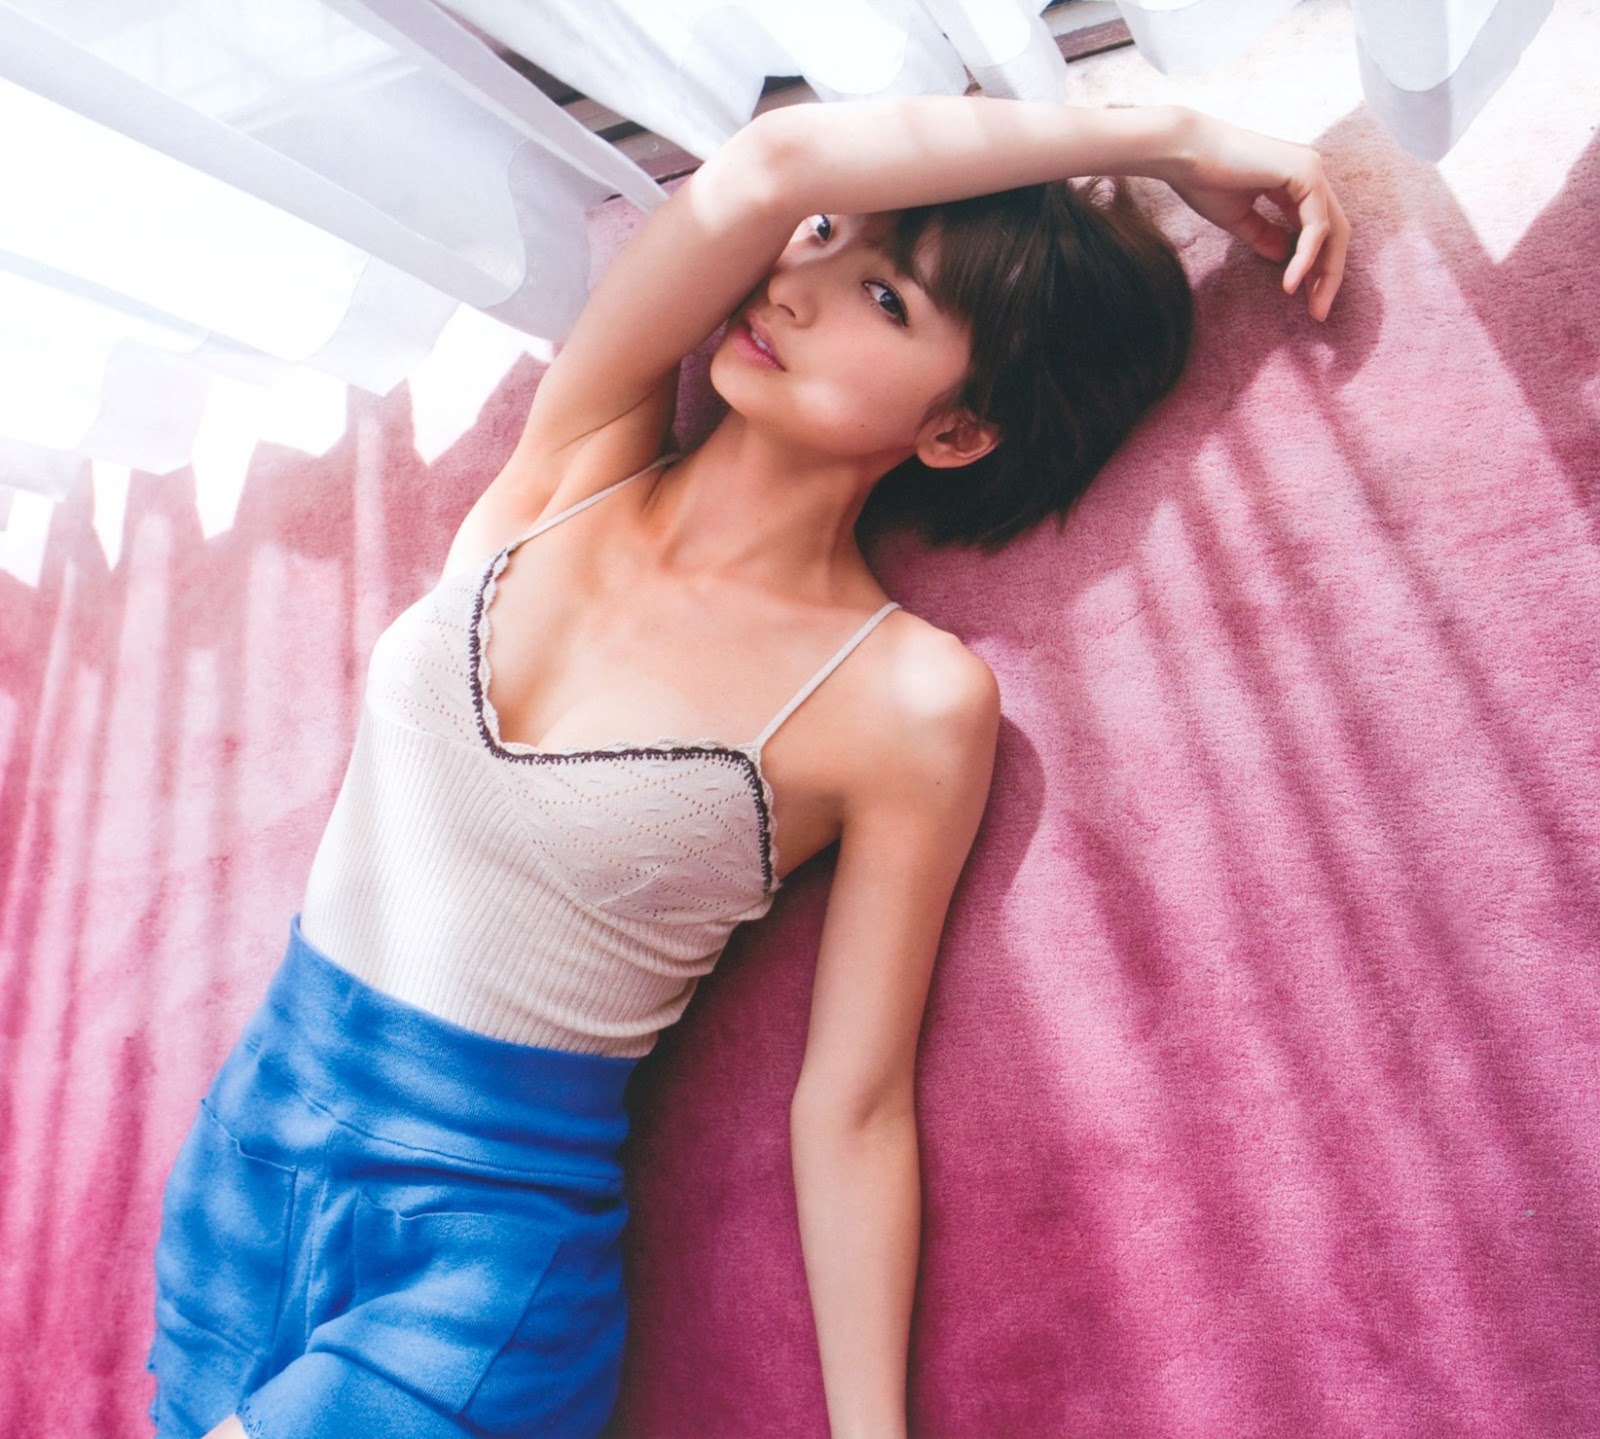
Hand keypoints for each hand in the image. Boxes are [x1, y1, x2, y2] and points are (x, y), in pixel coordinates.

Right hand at [1161, 111, 1349, 321]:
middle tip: (1320, 312)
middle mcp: (1309, 173)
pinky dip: (1307, 257)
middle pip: (1336, 233)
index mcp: (1294, 182)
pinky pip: (1316, 226)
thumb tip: (1283, 257)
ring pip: (1333, 232)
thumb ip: (1263, 235)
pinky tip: (1292, 282)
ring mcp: (1311, 171)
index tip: (1306, 301)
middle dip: (1330, 275)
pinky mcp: (1305, 173)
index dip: (1316, 267)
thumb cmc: (1203, 179)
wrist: (1185, 153)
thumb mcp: (1238, 218)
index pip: (1318, 230)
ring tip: (1313, 305)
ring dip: (1325, 273)